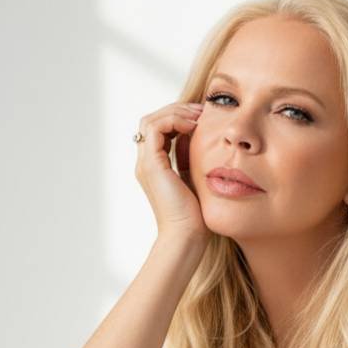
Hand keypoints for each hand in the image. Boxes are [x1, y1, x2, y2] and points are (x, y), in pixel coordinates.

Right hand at [134, 101, 210, 240]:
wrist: (186, 236)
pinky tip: (193, 126)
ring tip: (198, 116)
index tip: (202, 117)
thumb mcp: (195, 179)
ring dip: (175, 112)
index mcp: (155, 167)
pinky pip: (155, 128)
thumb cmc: (195, 216)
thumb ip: (191, 159)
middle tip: (201, 111)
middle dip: (177, 110)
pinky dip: (174, 120)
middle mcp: (146, 163)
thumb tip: (197, 137)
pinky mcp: (151, 165)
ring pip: (150, 121)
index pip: (159, 130)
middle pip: (152, 121)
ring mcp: (146, 164)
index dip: (178, 118)